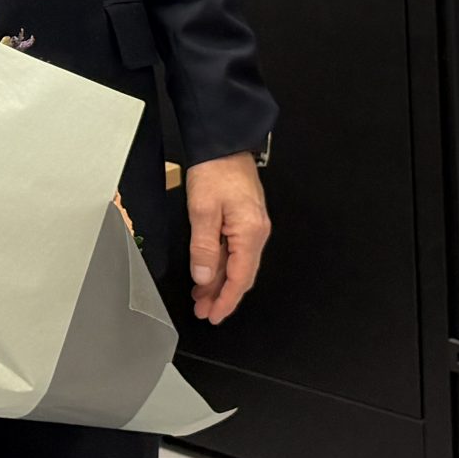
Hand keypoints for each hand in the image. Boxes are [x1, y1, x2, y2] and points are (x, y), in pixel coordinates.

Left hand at [186, 152, 270, 324]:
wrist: (224, 142)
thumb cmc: (215, 169)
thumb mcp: (202, 210)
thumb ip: (203, 247)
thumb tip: (204, 277)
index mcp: (250, 232)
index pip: (240, 279)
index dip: (226, 301)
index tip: (213, 315)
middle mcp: (257, 232)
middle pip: (241, 275)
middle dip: (222, 296)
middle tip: (203, 311)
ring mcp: (253, 226)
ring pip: (237, 264)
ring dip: (220, 281)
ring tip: (201, 296)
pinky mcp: (245, 219)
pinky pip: (235, 250)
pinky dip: (221, 264)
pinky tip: (208, 271)